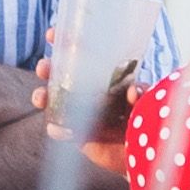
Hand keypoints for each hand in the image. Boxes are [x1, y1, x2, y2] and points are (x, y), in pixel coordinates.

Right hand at [30, 30, 137, 169]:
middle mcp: (87, 91)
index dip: (65, 42)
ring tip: (41, 98)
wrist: (144, 155)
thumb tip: (133, 90)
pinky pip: (58, 129)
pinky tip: (55, 127)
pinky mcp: (76, 134)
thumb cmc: (148, 123)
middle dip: (47, 67)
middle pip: (60, 74)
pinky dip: (55, 128)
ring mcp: (78, 112)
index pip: (81, 54)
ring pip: (52, 98)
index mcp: (103, 77)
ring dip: (42, 94)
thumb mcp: (148, 102)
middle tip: (44, 68)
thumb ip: (142, 94)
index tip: (53, 34)